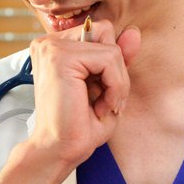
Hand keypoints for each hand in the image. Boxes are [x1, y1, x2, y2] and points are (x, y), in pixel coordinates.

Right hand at [0, 17, 143, 183]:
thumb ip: (120, 57)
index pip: (101, 33)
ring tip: (101, 106)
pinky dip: (116, 85)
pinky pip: (109, 58)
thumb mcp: (108, 85)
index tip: (101, 95)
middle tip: (103, 100)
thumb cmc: (80, 124)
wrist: (60, 150)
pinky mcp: (60, 57)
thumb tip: (134, 32)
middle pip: (106, 32)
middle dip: (115, 69)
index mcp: (56, 46)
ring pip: (111, 48)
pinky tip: (101, 106)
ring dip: (117, 82)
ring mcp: (52, 47)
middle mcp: (49, 42)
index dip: (111, 65)